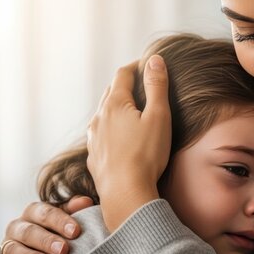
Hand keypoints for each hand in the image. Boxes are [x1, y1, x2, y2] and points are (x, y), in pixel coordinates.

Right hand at [0, 196, 92, 253]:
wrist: (45, 250)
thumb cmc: (61, 231)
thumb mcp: (68, 218)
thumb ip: (75, 209)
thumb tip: (86, 202)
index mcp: (34, 212)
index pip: (45, 213)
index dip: (60, 221)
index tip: (76, 232)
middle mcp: (18, 227)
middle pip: (29, 231)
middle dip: (46, 240)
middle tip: (63, 250)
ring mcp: (7, 245)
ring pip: (12, 249)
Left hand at [86, 56, 170, 231]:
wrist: (125, 193)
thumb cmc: (146, 155)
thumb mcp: (159, 116)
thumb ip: (157, 87)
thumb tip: (155, 60)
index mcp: (115, 104)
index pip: (123, 75)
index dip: (136, 66)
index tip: (147, 64)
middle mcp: (99, 118)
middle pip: (111, 92)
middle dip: (125, 85)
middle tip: (140, 83)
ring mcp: (94, 138)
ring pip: (104, 114)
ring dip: (116, 107)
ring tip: (131, 110)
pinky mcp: (94, 156)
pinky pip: (101, 135)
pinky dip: (111, 128)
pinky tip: (120, 137)